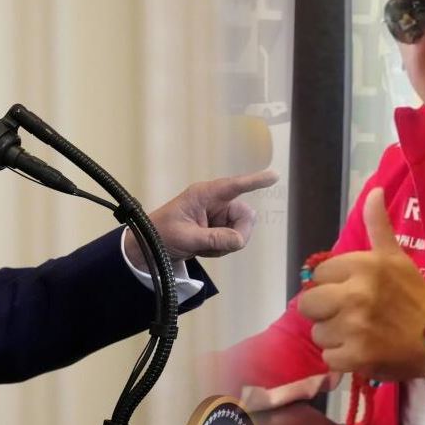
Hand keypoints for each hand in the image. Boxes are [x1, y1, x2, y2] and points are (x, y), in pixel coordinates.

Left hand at [125, 169, 278, 269]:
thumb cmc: (161, 234)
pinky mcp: (219, 228)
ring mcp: (218, 216)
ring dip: (226, 244)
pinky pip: (234, 240)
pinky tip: (203, 249)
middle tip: (218, 245)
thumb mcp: (186, 237)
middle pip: (244, 215)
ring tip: (202, 246)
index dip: (255, 181)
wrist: (150, 247)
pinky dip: (221, 249)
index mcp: (204, 194)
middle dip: (236, 233)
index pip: (234, 186)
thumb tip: (239, 240)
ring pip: (241, 230)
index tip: (275, 175)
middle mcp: (215, 202)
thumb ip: (213, 239)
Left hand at [297, 188, 424, 380]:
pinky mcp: (357, 356)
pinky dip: (342, 359)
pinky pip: (328, 358)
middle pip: (308, 304)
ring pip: (317, 333)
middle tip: (349, 315)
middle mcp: (356, 293)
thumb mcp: (397, 257)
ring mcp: (355, 327)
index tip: (351, 292)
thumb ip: (378, 226)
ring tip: (360, 334)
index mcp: (363, 265)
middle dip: (325, 311)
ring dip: (335, 337)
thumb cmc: (416, 298)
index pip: (318, 275)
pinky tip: (362, 351)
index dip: (332, 285)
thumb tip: (374, 191)